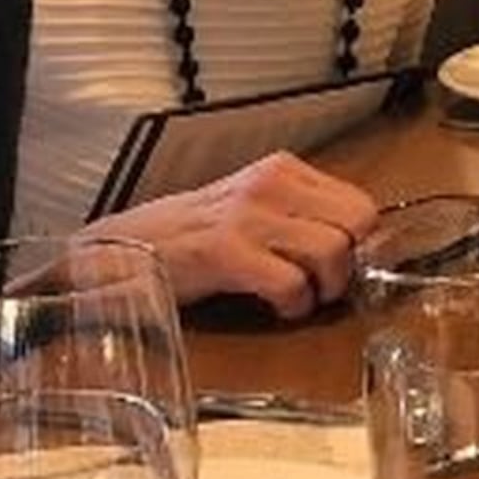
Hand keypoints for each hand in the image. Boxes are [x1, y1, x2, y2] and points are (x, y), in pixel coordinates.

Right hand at [102, 151, 378, 315]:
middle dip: (350, 264)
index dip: (362, 242)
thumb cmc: (187, 237)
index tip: (346, 266)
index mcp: (280, 170)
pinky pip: (291, 282)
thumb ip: (298, 215)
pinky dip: (294, 305)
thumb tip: (356, 243)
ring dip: (324, 287)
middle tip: (326, 286)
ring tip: (301, 298)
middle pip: (357, 224)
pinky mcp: (226, 251)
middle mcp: (269, 184)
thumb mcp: (250, 208)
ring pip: (332, 250)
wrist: (116, 252)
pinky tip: (278, 308)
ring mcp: (247, 215)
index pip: (360, 202)